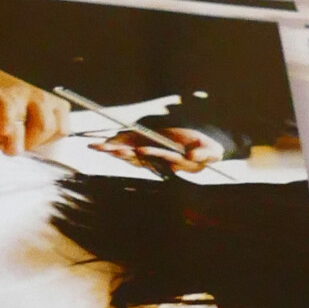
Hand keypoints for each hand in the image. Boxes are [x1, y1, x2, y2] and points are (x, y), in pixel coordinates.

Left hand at [93, 124, 223, 173]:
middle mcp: (158, 161)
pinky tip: (97, 146)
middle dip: (124, 153)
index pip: (160, 157)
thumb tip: (193, 157)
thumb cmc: (206, 149)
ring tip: (98, 147)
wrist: (198, 147)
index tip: (141, 150)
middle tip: (111, 149)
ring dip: (113, 151)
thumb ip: (205, 154)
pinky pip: (125, 149)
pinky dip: (111, 147)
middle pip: (139, 158)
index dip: (151, 154)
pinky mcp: (141, 150)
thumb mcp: (211, 151)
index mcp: (173, 162)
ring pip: (128, 155)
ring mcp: (147, 156)